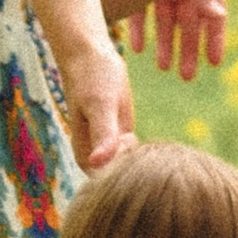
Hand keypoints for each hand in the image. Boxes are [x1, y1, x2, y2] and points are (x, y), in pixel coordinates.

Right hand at [62, 37, 137, 175]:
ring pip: (132, 169)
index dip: (126, 169)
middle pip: (123, 181)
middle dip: (138, 167)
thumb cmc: (92, 76)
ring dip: (144, 159)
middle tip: (141, 132)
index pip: (110, 184)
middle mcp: (98, 160)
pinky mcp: (124, 138)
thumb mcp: (101, 104)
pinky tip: (150, 130)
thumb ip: (103, 134)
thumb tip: (98, 162)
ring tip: (143, 130)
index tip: (130, 138)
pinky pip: (137, 154)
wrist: (90, 53)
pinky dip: (147, 149)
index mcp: (86, 158)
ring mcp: (112, 150)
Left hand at [124, 0, 226, 82]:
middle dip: (189, 48)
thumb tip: (218, 15)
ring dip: (166, 43)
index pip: (213, 11)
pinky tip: (139, 48)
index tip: (214, 63)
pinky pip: (141, 10)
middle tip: (187, 76)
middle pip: (189, 21)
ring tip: (164, 67)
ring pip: (165, 19)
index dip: (215, 38)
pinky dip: (140, 29)